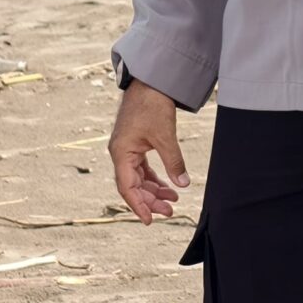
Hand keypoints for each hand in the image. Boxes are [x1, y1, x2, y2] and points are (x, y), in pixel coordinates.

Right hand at [109, 80, 188, 225]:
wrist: (150, 82)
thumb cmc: (152, 105)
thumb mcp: (165, 136)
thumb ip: (173, 161)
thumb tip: (182, 184)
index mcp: (121, 153)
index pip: (127, 188)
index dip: (138, 206)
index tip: (149, 221)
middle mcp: (121, 153)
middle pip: (132, 186)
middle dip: (150, 200)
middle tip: (169, 211)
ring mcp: (127, 149)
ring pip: (138, 178)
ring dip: (153, 190)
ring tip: (172, 200)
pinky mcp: (135, 144)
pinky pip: (142, 168)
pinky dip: (154, 178)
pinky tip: (167, 186)